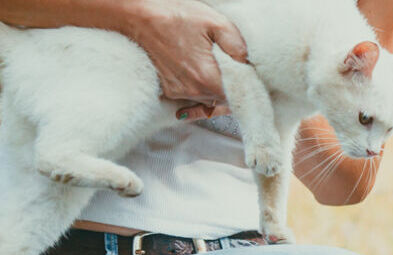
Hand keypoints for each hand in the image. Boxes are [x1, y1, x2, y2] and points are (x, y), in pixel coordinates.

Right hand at [120, 0, 247, 120]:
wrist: (141, 16)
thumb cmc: (176, 16)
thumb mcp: (216, 23)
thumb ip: (238, 46)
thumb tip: (248, 63)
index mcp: (206, 78)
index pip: (238, 97)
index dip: (248, 87)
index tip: (251, 76)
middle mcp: (192, 91)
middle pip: (224, 101)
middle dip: (235, 89)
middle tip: (241, 73)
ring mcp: (178, 92)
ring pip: (209, 100)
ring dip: (218, 90)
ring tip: (221, 72)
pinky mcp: (169, 90)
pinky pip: (193, 99)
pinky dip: (202, 94)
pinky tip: (207, 84)